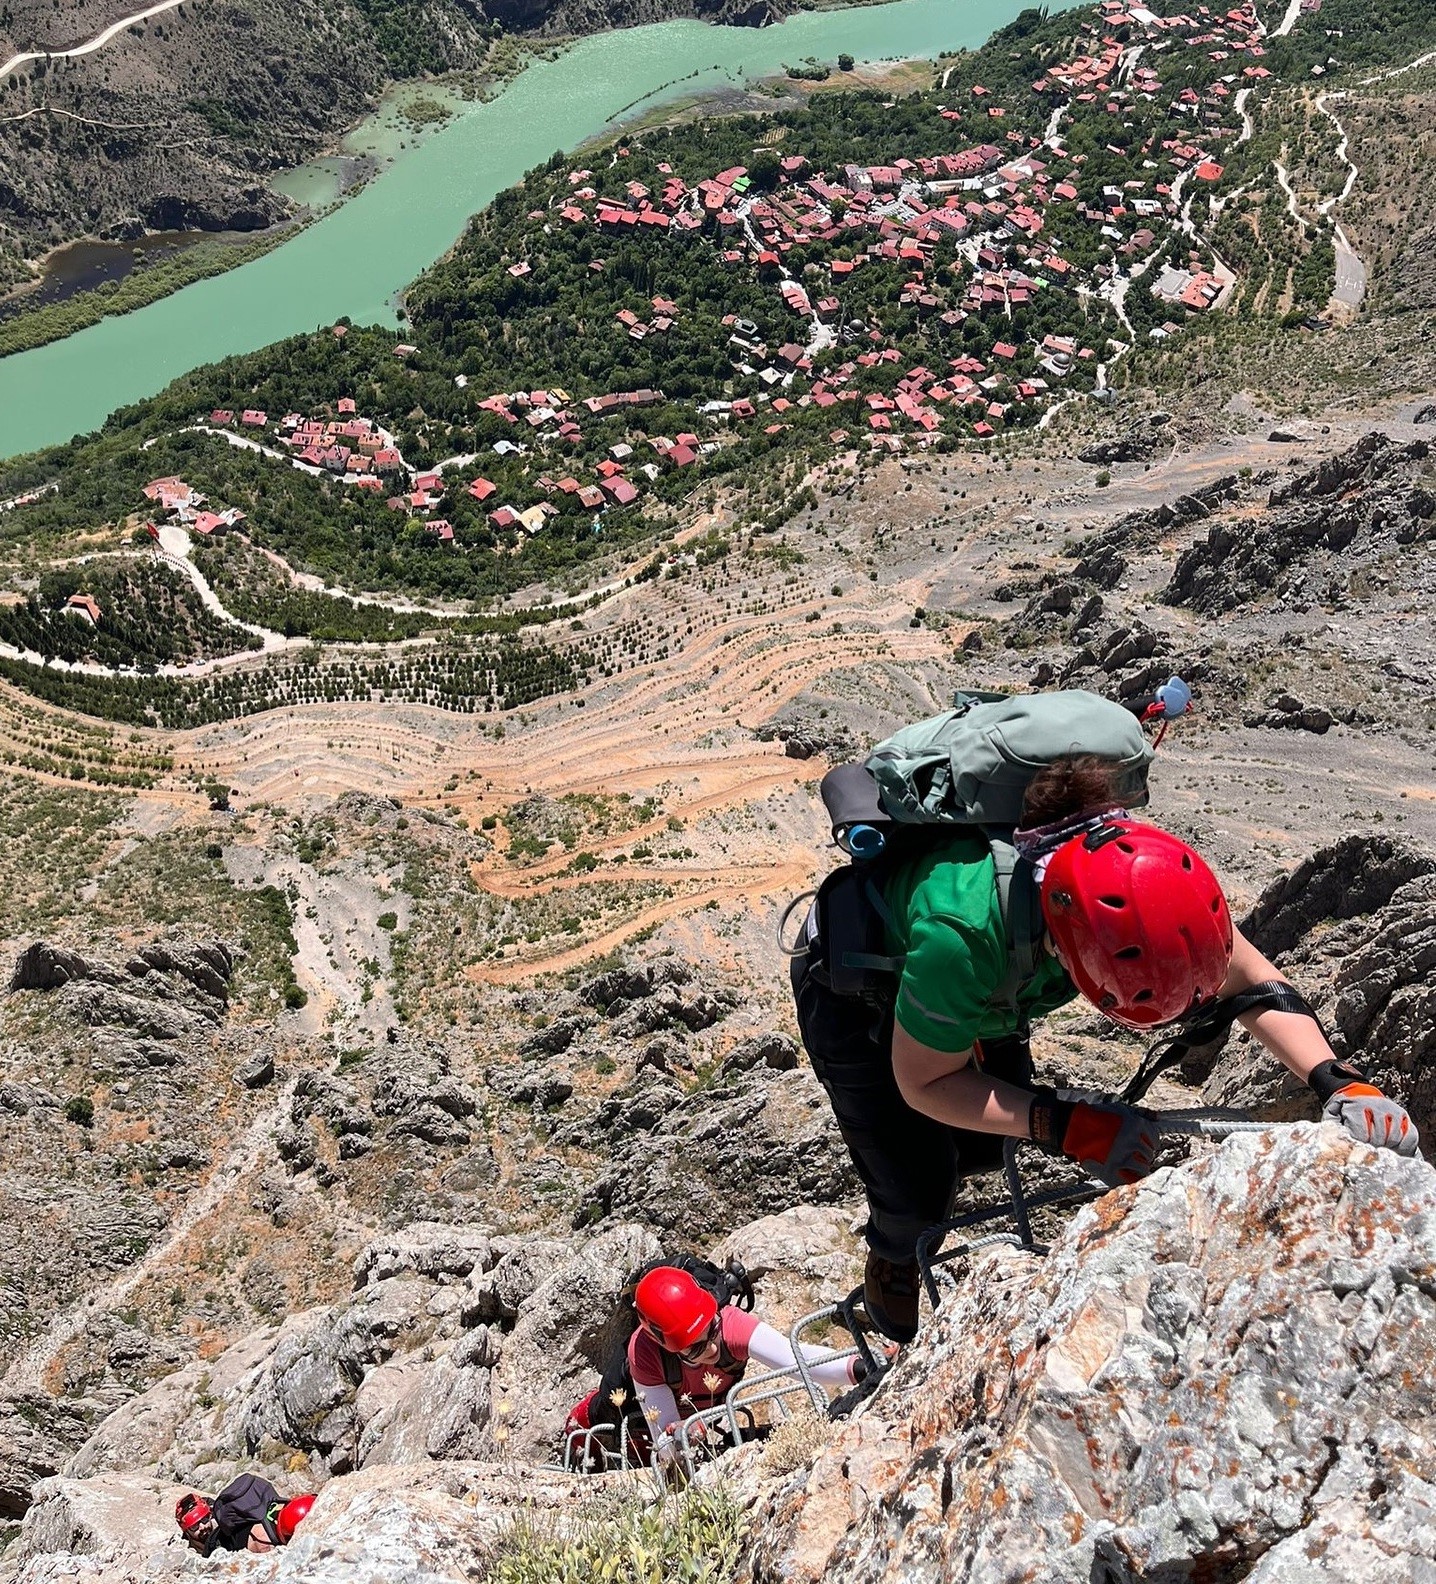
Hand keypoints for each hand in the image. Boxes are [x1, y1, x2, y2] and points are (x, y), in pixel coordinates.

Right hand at [1031, 1090, 1157, 1186]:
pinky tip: (1126, 1174)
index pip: (1155, 1138)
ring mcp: (1121, 1156)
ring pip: (1143, 1168)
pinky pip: (1130, 1180)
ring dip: (1138, 1167)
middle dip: (1143, 1154)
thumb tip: (1158, 1117)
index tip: (1144, 1144)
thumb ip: (1140, 1112)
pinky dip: (1130, 1179)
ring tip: (1128, 1165)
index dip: (1150, 1142)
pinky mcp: (1111, 1170)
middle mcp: (1131, 1140)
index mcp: (1135, 1125)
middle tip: (1133, 1154)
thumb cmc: (1095, 1116)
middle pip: (1149, 1154)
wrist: (1072, 1126)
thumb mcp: (1119, 1108)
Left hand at [1308, 1060, 1419, 1157]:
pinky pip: (1409, 1135)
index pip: (1362, 1135)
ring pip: (1394, 1138)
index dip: (1360, 1147)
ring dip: (1387, 1148)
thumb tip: (1337, 1147)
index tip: (1357, 1152)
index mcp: (1356, 1106)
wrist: (1356, 1093)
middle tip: (1369, 1154)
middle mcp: (1376, 1105)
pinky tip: (1395, 1149)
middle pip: (1379, 1138)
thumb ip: (1332, 1129)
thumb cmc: (1344, 1110)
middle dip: (1373, 1149)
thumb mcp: (1333, 1116)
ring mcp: (1391, 1109)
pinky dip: (1404, 1146)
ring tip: (1379, 1151)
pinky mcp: (1402, 1113)